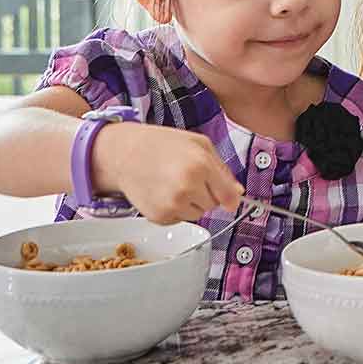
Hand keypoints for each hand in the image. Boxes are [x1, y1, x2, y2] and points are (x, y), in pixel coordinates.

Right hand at [92, 123, 243, 223]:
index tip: (230, 198)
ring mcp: (172, 205)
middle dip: (206, 194)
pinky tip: (163, 193)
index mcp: (200, 166)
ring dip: (191, 203)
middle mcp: (187, 188)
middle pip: (213, 205)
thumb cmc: (162, 144)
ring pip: (197, 214)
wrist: (124, 154)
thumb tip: (238, 193)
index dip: (230, 197)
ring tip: (173, 183)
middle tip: (188, 177)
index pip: (229, 196)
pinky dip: (175, 210)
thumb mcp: (199, 144)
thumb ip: (222, 169)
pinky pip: (179, 219)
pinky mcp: (159, 217)